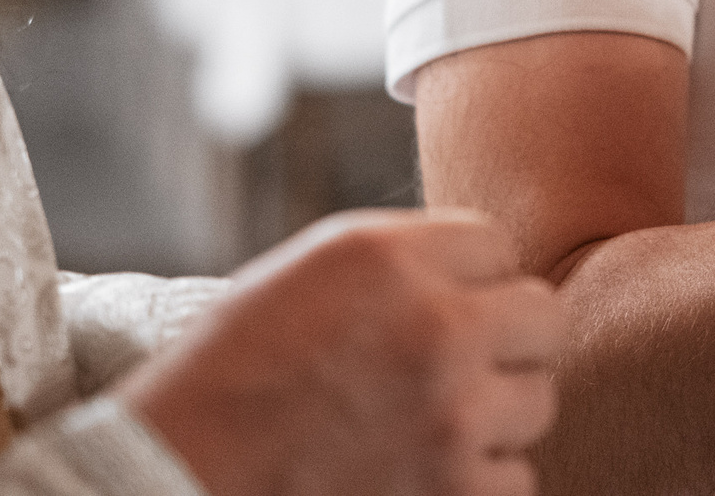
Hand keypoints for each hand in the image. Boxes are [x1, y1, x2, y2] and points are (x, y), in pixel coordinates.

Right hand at [120, 208, 564, 495]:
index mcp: (387, 257)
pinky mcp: (459, 494)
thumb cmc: (226, 383)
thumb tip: (479, 266)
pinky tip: (418, 477)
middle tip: (456, 370)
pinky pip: (516, 478)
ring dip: (493, 417)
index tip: (442, 310)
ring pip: (536, 400)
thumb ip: (396, 261)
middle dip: (505, 342)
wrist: (174, 482)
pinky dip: (477, 484)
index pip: (497, 244)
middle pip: (541, 316)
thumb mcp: (299, 279)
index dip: (470, 281)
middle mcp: (434, 325)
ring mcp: (454, 415)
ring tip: (423, 429)